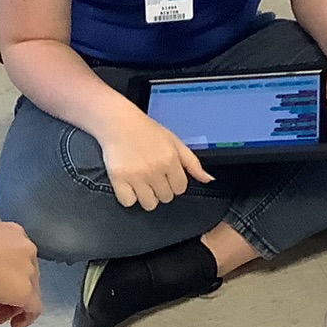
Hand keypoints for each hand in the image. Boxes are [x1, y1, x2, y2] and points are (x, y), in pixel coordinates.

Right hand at [0, 219, 41, 320]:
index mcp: (14, 232)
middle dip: (11, 291)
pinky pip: (34, 309)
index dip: (7, 273)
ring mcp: (29, 270)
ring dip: (16, 305)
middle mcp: (27, 249)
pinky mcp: (26, 292)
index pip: (18, 256)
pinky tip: (13, 325)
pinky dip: (25, 318)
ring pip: (31, 291)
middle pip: (26, 274)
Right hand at [98, 110, 213, 210]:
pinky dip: (128, 197)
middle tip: (152, 175)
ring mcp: (136, 176)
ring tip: (141, 182)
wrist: (117, 122)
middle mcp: (155, 170)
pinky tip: (129, 184)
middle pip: (166, 198)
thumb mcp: (174, 142)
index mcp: (170, 160)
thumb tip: (208, 179)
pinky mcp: (119, 179)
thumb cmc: (146, 131)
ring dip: (146, 196)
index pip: (180, 188)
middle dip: (161, 189)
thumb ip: (192, 163)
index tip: (166, 175)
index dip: (174, 183)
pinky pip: (128, 202)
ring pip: (149, 204)